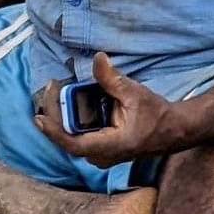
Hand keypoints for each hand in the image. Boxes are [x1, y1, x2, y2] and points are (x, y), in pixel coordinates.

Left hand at [31, 53, 189, 166]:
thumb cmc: (156, 115)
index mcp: (111, 146)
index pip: (73, 144)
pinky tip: (69, 99)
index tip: (39, 118)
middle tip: (51, 87)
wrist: (174, 130)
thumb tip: (98, 59)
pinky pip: (79, 134)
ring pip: (72, 136)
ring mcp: (100, 154)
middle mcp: (102, 155)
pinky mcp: (100, 148)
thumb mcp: (135, 94)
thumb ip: (113, 79)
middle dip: (56, 112)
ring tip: (56, 90)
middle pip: (67, 138)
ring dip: (62, 114)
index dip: (54, 132)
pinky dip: (73, 117)